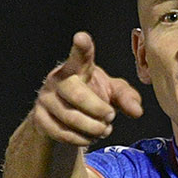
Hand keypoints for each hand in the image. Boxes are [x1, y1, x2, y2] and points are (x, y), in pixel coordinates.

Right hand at [32, 32, 142, 147]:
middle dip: (98, 110)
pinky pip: (62, 133)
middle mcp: (58, 79)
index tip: (81, 37)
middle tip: (111, 116)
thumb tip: (137, 111)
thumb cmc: (90, 95)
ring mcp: (46, 98)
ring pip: (71, 117)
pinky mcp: (39, 118)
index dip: (82, 47)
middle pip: (77, 95)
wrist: (61, 115)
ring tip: (103, 129)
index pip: (80, 55)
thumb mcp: (111, 92)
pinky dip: (81, 139)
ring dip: (93, 128)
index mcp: (77, 67)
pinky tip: (89, 137)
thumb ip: (126, 97)